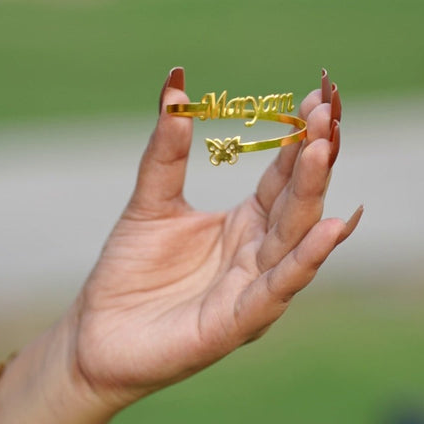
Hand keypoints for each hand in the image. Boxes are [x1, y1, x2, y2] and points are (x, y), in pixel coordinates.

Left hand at [70, 68, 361, 410]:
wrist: (95, 338)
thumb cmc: (129, 274)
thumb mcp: (150, 202)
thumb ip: (167, 150)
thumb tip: (175, 85)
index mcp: (247, 224)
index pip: (284, 176)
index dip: (301, 139)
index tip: (318, 96)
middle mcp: (261, 255)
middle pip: (298, 202)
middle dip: (315, 158)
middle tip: (326, 114)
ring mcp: (254, 290)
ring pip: (294, 239)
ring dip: (313, 196)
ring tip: (324, 151)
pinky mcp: (237, 324)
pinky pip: (276, 290)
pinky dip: (303, 260)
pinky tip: (328, 230)